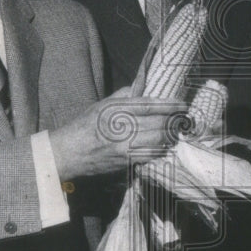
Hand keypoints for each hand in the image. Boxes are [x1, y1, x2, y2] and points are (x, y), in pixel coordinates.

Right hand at [50, 87, 187, 179]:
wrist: (68, 153)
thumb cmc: (84, 126)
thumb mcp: (101, 104)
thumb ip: (124, 96)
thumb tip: (143, 89)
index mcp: (116, 109)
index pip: (150, 105)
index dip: (170, 105)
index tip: (182, 104)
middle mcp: (122, 128)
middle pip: (159, 123)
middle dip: (173, 121)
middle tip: (180, 119)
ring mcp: (125, 146)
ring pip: (158, 140)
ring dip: (169, 136)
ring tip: (173, 132)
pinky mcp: (126, 162)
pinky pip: (151, 155)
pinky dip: (160, 149)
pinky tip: (162, 145)